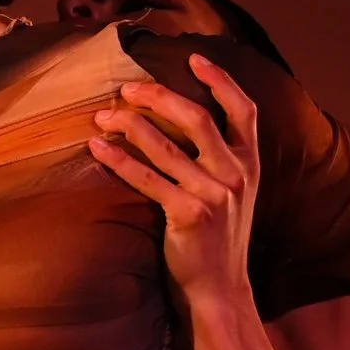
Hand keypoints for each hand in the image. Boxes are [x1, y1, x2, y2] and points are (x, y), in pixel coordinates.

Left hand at [89, 53, 260, 304]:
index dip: (221, 81)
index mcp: (251, 165)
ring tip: (103, 115)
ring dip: (130, 125)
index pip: (244, 111)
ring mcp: (214, 195)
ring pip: (166, 146)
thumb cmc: (217, 242)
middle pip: (197, 118)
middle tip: (127, 88)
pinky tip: (98, 149)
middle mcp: (236, 175)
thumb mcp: (234, 198)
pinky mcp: (188, 215)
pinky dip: (120, 160)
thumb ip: (221, 164)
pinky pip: (147, 179)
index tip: (195, 58)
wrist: (220, 291)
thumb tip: (187, 128)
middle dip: (159, 97)